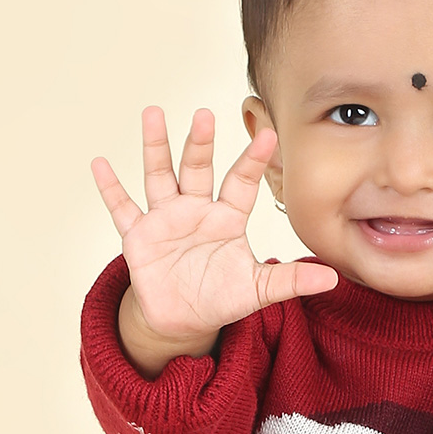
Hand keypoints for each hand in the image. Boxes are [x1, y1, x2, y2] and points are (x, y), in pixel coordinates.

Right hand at [91, 107, 337, 344]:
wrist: (185, 319)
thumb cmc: (222, 297)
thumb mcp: (259, 290)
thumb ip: (290, 281)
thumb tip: (333, 280)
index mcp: (227, 218)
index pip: (242, 183)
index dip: (253, 161)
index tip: (268, 135)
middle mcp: (196, 210)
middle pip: (198, 170)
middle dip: (201, 144)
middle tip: (205, 115)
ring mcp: (166, 219)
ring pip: (159, 176)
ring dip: (156, 148)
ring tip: (153, 114)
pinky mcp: (139, 236)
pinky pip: (122, 209)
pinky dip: (110, 188)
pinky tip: (100, 164)